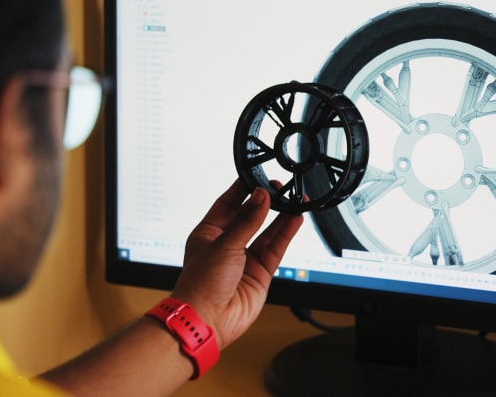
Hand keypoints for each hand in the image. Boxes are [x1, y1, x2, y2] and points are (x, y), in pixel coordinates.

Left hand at [170, 179, 303, 349]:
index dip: (243, 190)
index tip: (257, 175)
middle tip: (280, 186)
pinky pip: (276, 248)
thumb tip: (261, 197)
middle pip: (250, 216)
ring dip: (280, 216)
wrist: (207, 320)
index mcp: (208, 234)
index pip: (228, 204)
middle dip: (265, 201)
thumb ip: (247, 221)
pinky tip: (294, 219)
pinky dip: (286, 233)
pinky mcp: (260, 273)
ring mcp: (244, 259)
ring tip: (294, 199)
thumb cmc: (200, 285)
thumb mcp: (224, 245)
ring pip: (266, 232)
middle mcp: (226, 245)